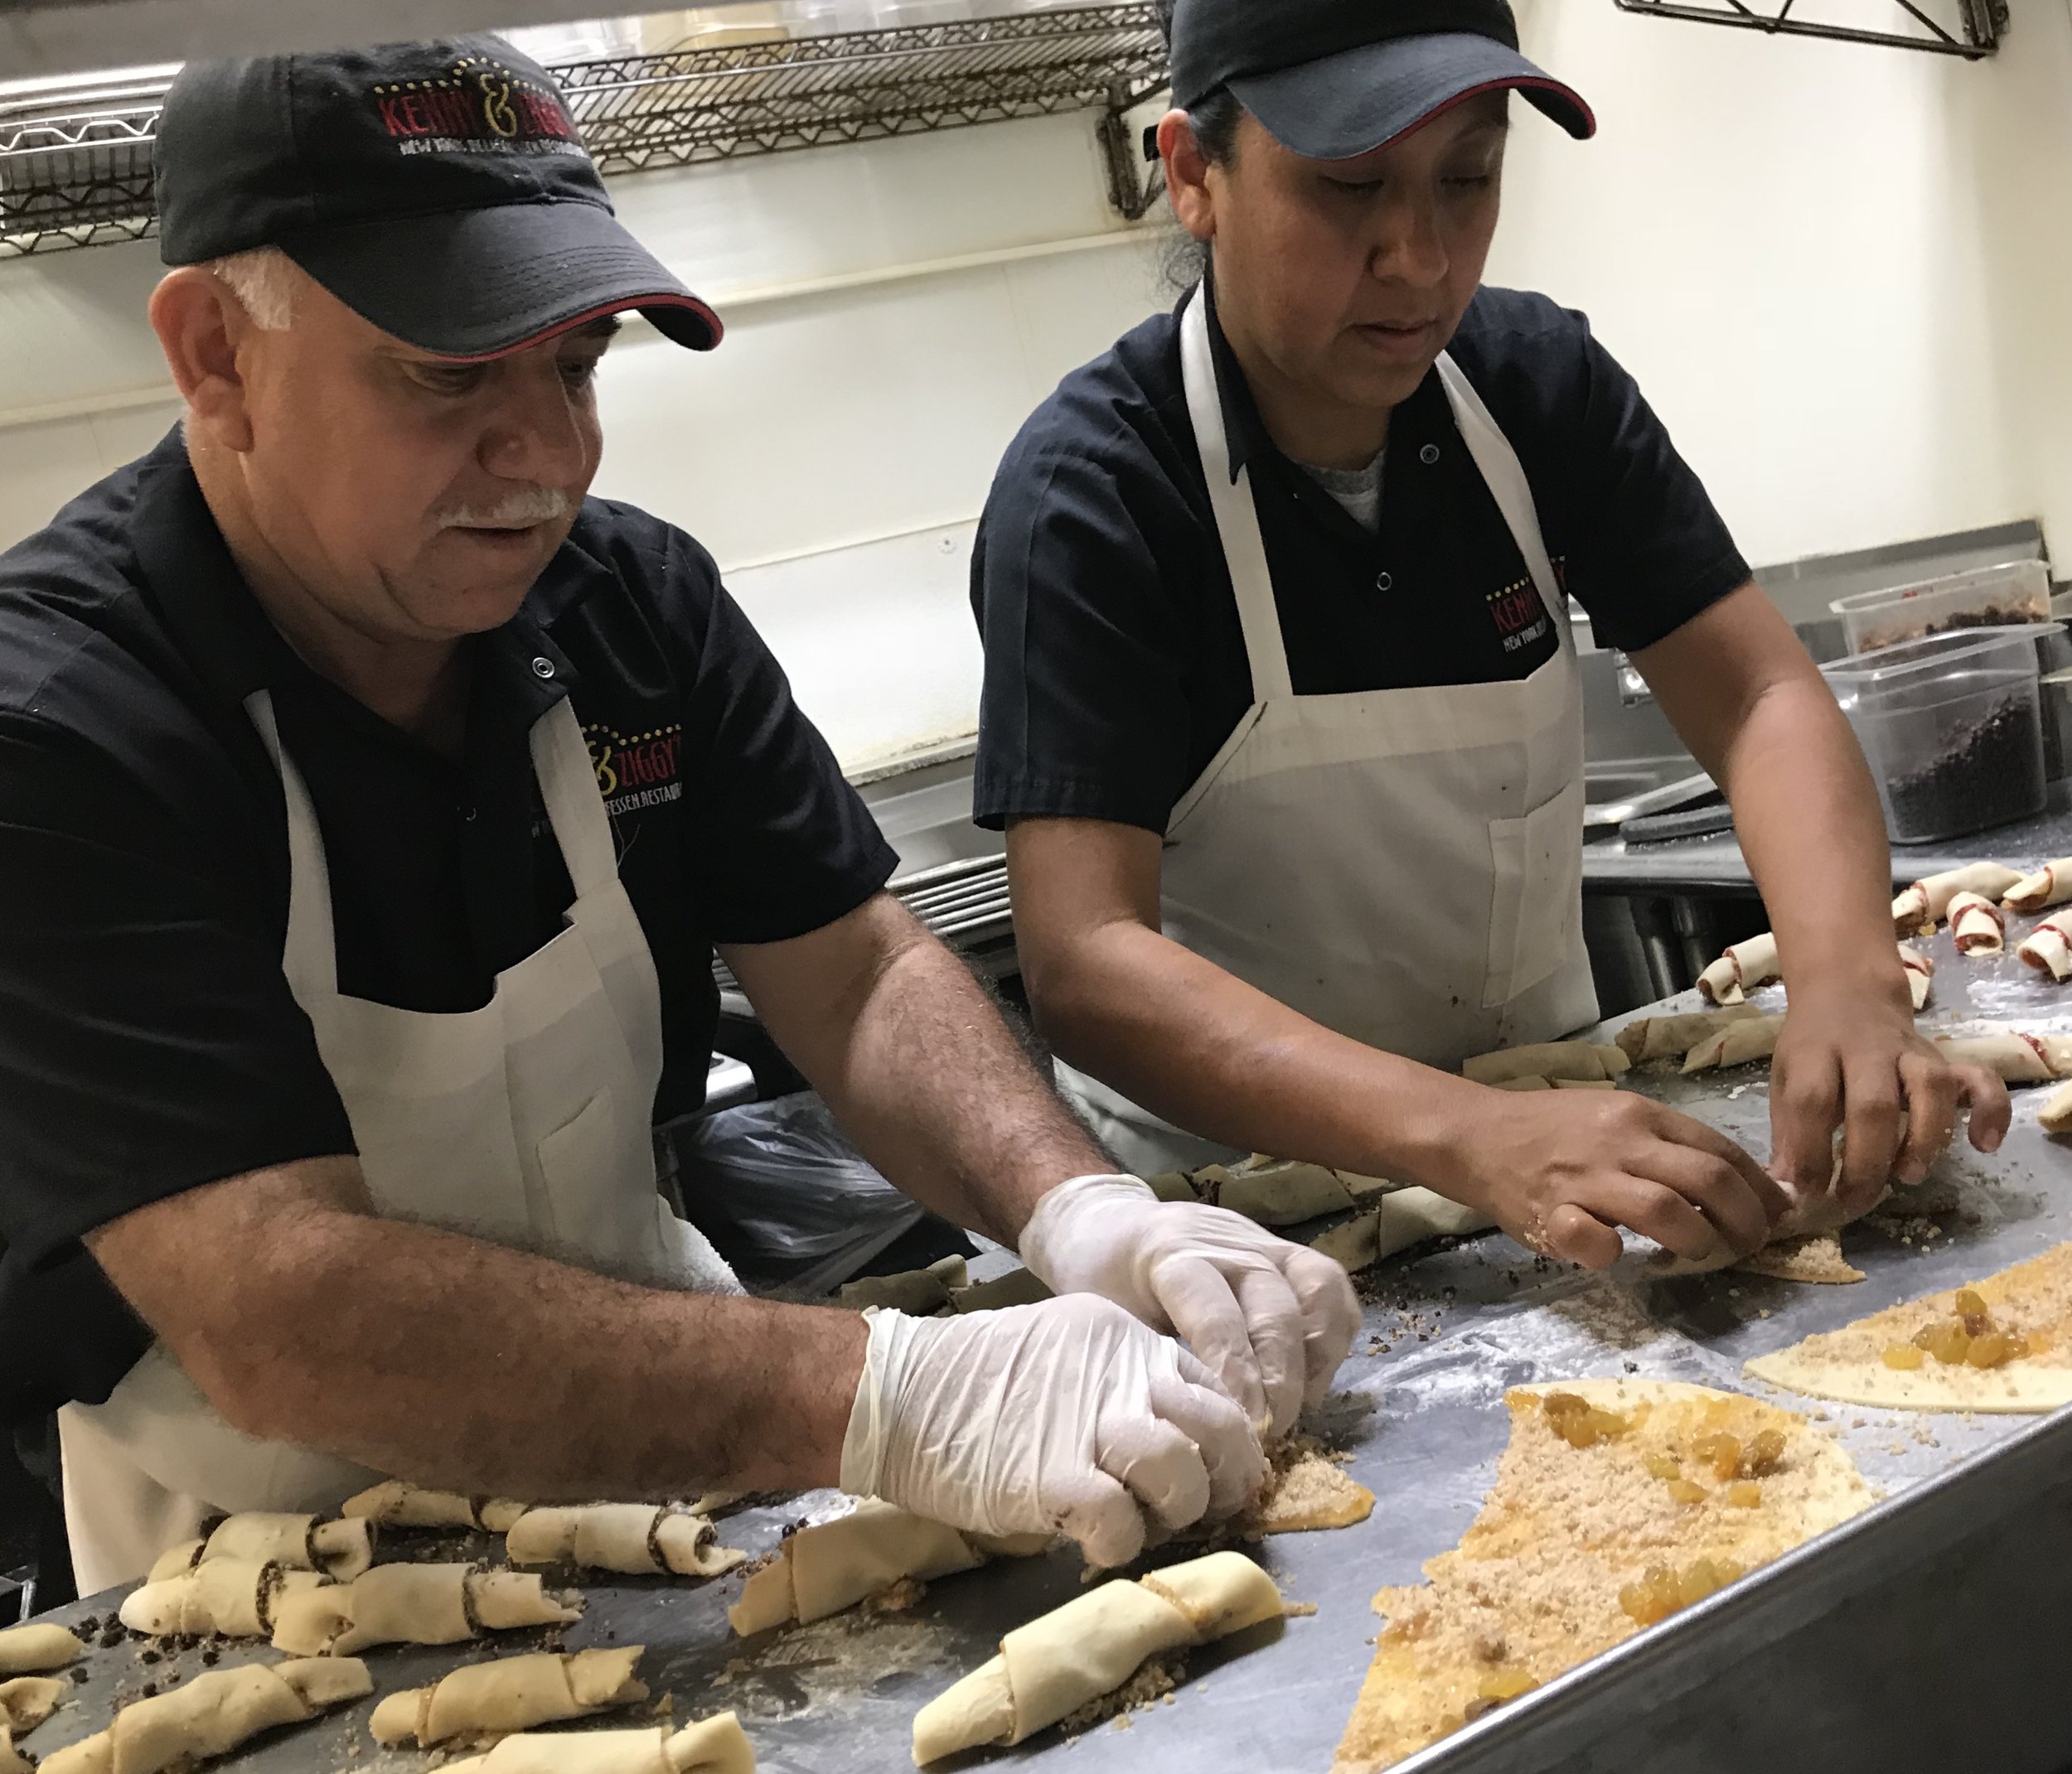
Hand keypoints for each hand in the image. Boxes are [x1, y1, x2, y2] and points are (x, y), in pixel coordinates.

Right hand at [839, 1294, 1263, 1567]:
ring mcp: (1090, 1422)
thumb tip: (1175, 1440)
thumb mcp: (1063, 1349)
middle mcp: (1120, 1371)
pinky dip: (1117, 1544)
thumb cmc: (972, 1382)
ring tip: (1134, 1520)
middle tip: (1184, 1508)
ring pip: (1183, 1475)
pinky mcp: (1054, 1476)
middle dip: (1217, 1481)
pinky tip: (1088, 1538)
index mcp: (1124, 1339)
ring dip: (1171, 1513)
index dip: (1229, 1445)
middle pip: (1219, 1431)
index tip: (1218, 1478)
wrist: (897, 1391)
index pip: (1216, 1390)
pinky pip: (1122, 1525)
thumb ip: (1119, 1383)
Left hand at [1015, 1175, 1359, 1437]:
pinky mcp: (1288, 1251)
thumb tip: (1184, 1432)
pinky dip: (1334, 1334)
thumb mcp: (1107, 1318)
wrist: (1112, 1224)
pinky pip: (1331, 1286)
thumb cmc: (1101, 1279)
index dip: (1236, 1375)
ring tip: (1301, 1408)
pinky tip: (1314, 1380)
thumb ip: (1148, 1364)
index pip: (1217, 1315)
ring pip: (1319, 1285)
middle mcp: (1228, 1242)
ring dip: (1319, 1354)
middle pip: (1275, 1305)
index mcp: (1173, 1255)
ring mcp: (1264, 1241)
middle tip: (1271, 1434)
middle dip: (1281, 1377)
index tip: (1244, 1429)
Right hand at [1436, 1088, 1789, 1269]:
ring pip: (1666, 1210)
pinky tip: (1616, 1256)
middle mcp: (1619, 1142)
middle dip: (1745, 1219)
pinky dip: (1612, 1254)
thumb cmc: (1552, 1130)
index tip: (1777, 1214)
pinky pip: (1593, 1239)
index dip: (1760, 1188)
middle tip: (1750, 1243)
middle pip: (1708, 1180)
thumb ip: (1665, 1146)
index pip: (1721, 1150)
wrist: (1476, 1134)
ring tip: (1699, 1252)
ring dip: (1698, 1240)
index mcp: (1640, 1115)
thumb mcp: (1614, 1118)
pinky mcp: (1550, 1213)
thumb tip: (1737, 1184)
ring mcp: (1585, 1178)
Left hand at [1771, 982, 2010, 1213]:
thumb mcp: (1785, 1080)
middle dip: (1866, 1160)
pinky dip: (1990, 1110)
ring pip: (1929, 1088)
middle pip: (1873, 1102)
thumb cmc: (1813, 1051)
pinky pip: (1980, 1079)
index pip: (1812, 1101)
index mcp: (1814, 1052)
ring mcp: (1911, 1052)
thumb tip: (1786, 1191)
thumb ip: (1789, 1133)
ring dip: (1923, 1138)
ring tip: (1908, 1175)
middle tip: (1854, 1199)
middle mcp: (1867, 1050)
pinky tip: (1984, 1145)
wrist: (1847, 992)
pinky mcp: (1946, 1059)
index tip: (1804, 1193)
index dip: (1808, 1152)